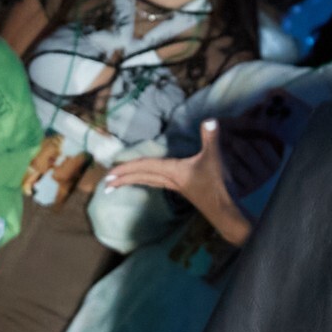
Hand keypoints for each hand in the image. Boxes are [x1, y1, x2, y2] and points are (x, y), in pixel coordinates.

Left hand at [103, 120, 250, 249]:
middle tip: (105, 184)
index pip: (144, 167)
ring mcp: (176, 187)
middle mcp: (170, 180)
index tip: (109, 174)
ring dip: (133, 181)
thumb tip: (210, 121)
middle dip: (123, 179)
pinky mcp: (184, 190)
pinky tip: (149, 180)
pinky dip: (148, 180)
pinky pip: (158, 183)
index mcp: (172, 171)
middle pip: (141, 178)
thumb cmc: (218, 185)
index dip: (126, 168)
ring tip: (119, 182)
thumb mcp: (214, 159)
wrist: (226, 211)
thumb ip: (211, 138)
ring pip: (148, 182)